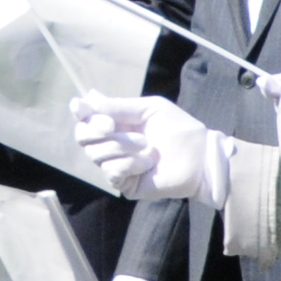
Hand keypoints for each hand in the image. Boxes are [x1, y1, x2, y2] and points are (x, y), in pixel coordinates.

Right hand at [71, 94, 225, 204]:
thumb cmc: (180, 129)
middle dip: (95, 129)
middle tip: (112, 126)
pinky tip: (147, 163)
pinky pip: (111, 171)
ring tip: (147, 145)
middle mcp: (113, 144)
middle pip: (83, 137)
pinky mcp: (125, 183)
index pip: (87, 119)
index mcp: (118, 124)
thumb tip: (89, 97)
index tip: (79, 106)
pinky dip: (129, 164)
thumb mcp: (149, 109)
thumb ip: (119, 106)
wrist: (201, 157)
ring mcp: (118, 164)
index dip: (80, 112)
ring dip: (121, 146)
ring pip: (96, 154)